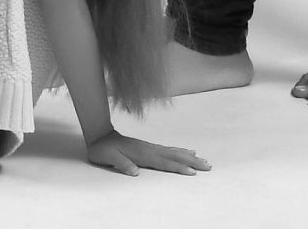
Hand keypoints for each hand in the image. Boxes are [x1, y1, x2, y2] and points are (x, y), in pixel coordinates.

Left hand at [86, 129, 209, 175]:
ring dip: (189, 156)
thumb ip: (121, 164)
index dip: (178, 167)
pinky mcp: (149, 148)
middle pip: (174, 156)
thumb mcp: (108, 157)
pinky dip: (180, 151)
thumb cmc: (103, 149)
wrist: (99, 135)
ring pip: (173, 152)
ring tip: (204, 160)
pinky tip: (187, 151)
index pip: (164, 162)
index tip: (192, 172)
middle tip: (208, 166)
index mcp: (142, 154)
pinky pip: (168, 150)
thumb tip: (135, 172)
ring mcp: (150, 147)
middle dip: (191, 161)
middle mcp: (149, 149)